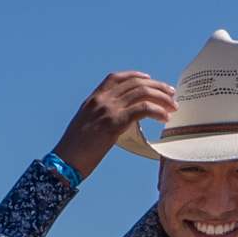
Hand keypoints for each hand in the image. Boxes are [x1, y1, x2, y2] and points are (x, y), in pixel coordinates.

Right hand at [55, 71, 177, 177]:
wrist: (65, 161)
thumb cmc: (74, 150)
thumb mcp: (85, 126)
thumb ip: (99, 118)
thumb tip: (116, 121)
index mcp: (93, 99)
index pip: (116, 77)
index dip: (135, 75)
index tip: (149, 79)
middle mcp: (101, 100)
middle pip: (135, 83)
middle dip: (157, 86)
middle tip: (170, 94)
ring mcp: (108, 109)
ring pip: (142, 93)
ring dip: (161, 98)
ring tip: (172, 107)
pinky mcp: (114, 122)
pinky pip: (142, 108)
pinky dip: (157, 111)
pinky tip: (164, 117)